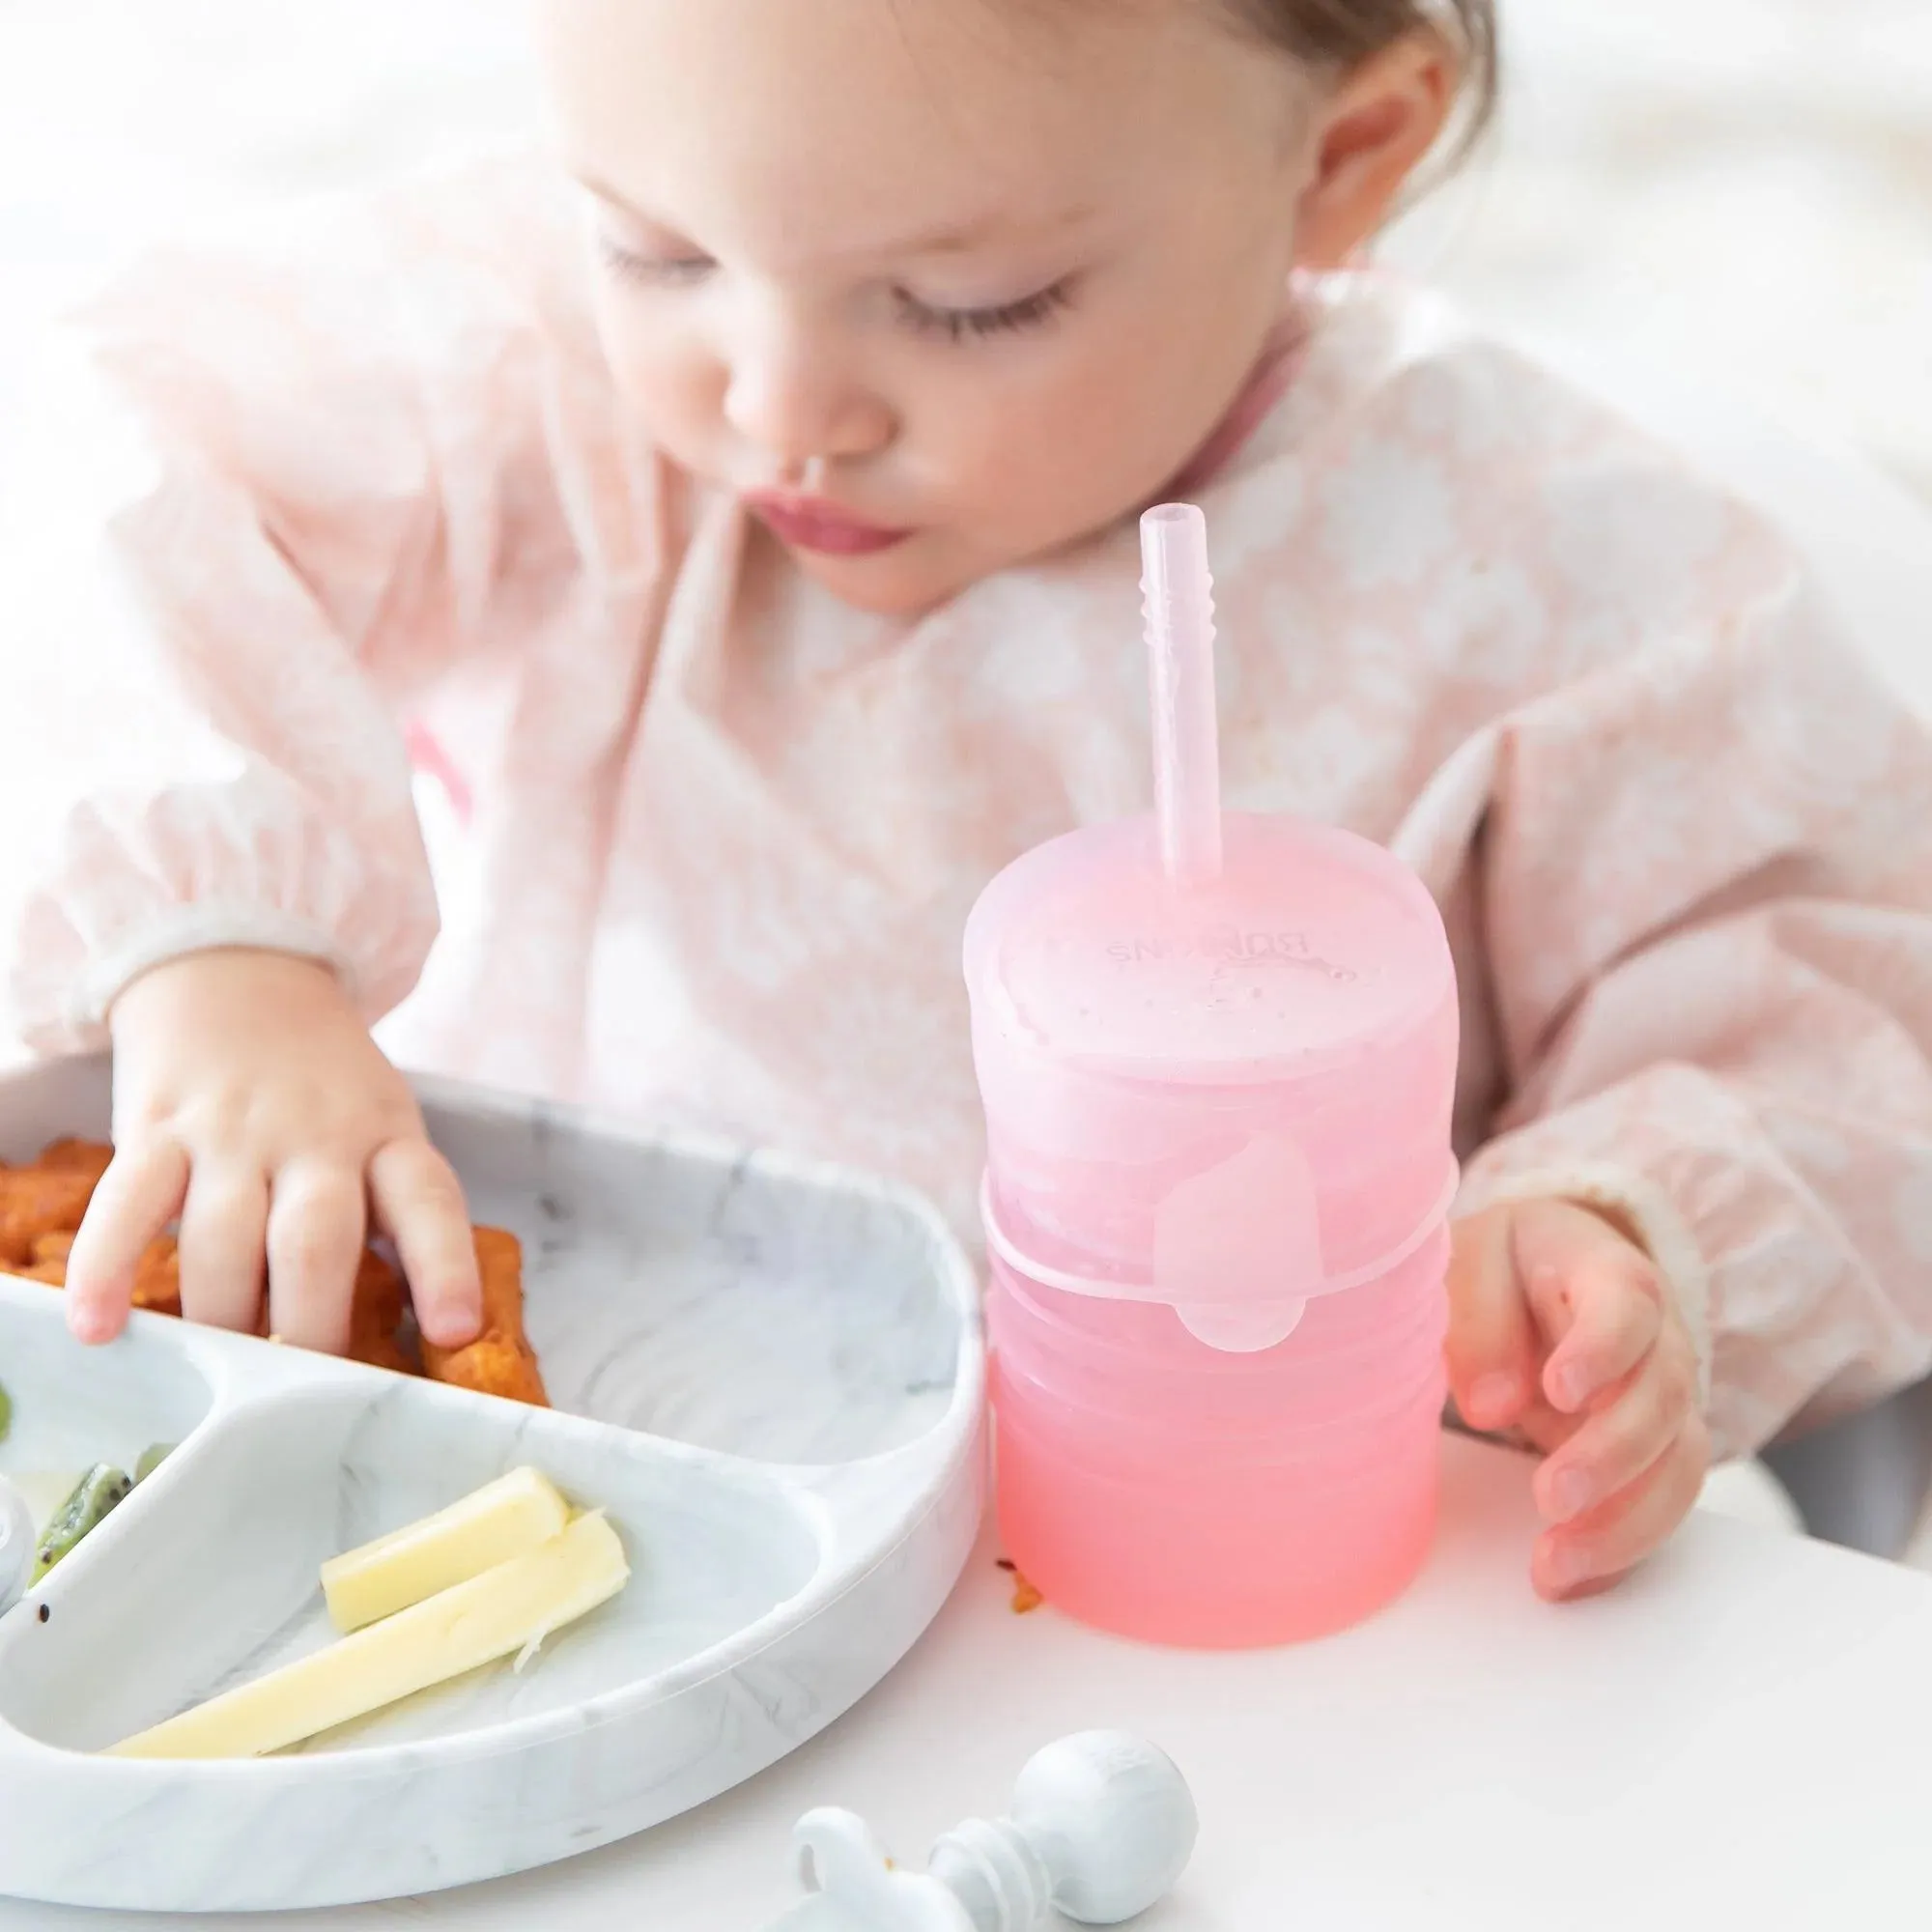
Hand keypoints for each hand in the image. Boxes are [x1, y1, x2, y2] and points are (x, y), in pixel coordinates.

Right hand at [66, 949, 481, 1355]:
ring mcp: (233, 1130)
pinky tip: (100, 1325)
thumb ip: (385, 1212)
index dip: (445, 1267)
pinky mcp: (157, 1126)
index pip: (428, 1201)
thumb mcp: (379, 1126)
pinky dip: (107, 1268)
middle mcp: (315, 1135)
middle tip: (302, 1390)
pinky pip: (128, 1204)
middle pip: (316, 1240)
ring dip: (221, 1314)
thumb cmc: (321, 1083)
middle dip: (309, 1325)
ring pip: (226, 1237)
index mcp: (386, 1137)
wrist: (239, 968)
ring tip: (219, 1366)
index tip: (456, 1330)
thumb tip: (403, 1331)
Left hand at [1447, 1197, 1709, 1600]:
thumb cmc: (1510, 1263)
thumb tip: (1490, 1406)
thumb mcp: (1476, 1256)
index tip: (1557, 1389)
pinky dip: (1621, 1549)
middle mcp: (1659, 1343)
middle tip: (1549, 1496)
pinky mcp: (1656, 1453)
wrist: (1552, 1270)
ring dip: (1623, 1524)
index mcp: (1611, 1276)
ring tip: (1553, 1564)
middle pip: (1662, 1400)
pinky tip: (1570, 1579)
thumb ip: (1478, 1316)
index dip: (1602, 1350)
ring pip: (1676, 1467)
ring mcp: (1666, 1402)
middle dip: (1611, 1456)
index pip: (1628, 1309)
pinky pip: (1661, 1506)